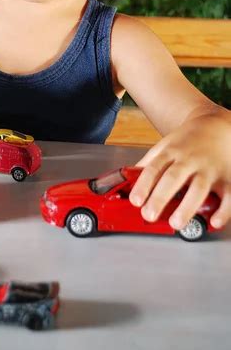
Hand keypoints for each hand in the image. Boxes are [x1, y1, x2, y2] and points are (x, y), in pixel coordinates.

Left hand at [129, 110, 230, 229]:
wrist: (215, 126)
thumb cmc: (187, 141)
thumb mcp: (165, 146)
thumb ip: (149, 163)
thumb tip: (128, 180)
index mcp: (171, 153)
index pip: (154, 169)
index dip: (143, 185)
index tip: (135, 201)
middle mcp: (189, 161)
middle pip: (173, 179)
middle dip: (160, 198)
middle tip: (149, 215)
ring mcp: (209, 169)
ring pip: (199, 188)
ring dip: (187, 207)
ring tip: (175, 223)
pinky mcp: (228, 178)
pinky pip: (228, 195)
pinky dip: (223, 210)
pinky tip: (213, 221)